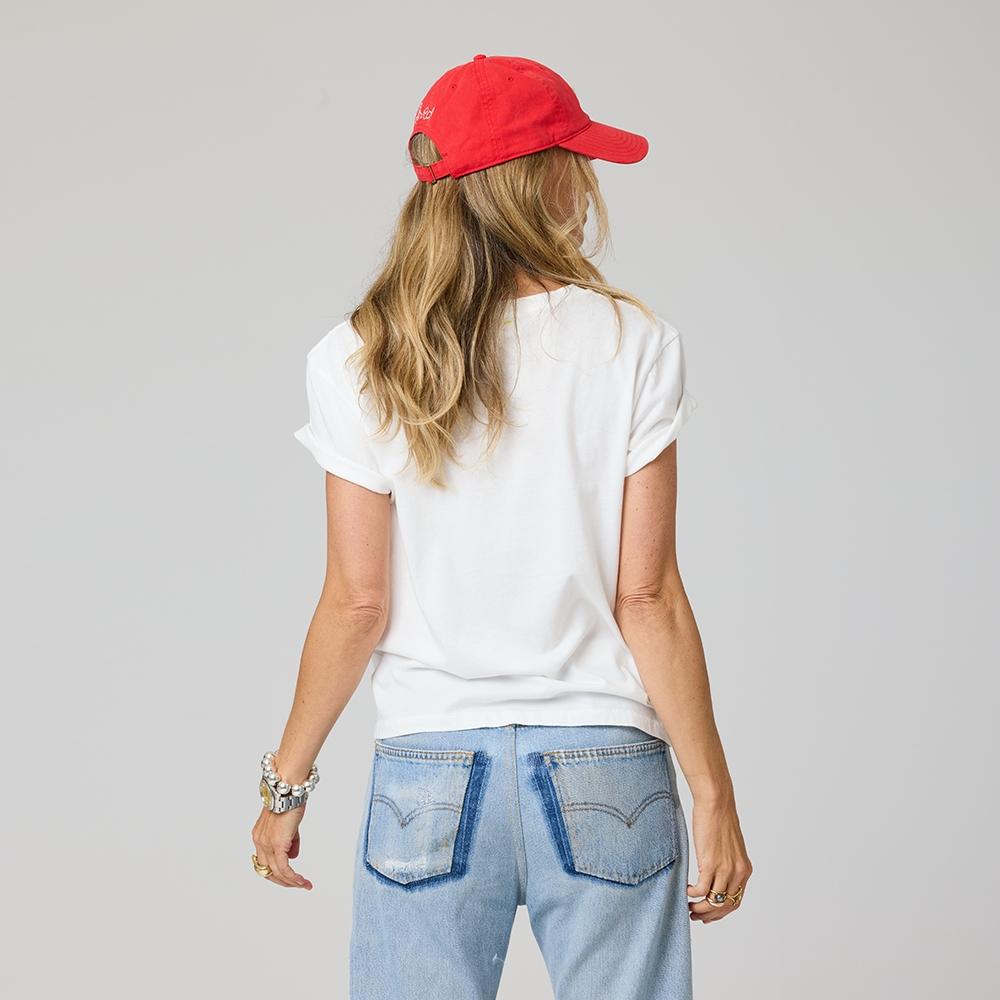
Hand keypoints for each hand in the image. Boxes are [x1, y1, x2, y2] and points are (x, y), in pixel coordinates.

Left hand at [251, 804, 312, 889]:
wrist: (287, 787)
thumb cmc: (289, 799)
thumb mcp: (289, 824)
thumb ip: (290, 841)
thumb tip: (293, 856)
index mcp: (260, 836)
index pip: (264, 862)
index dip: (276, 872)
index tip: (289, 877)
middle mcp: (259, 842)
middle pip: (267, 871)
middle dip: (283, 881)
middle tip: (297, 885)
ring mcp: (266, 843)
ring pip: (276, 872)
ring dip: (291, 882)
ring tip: (304, 885)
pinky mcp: (277, 844)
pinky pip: (284, 868)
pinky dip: (293, 877)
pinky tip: (301, 881)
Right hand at [686, 792, 750, 922]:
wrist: (716, 802)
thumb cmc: (719, 819)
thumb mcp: (729, 847)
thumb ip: (727, 863)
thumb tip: (714, 874)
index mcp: (744, 869)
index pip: (736, 901)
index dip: (721, 912)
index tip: (709, 915)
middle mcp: (738, 872)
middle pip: (725, 905)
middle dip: (709, 914)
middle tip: (695, 916)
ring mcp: (724, 869)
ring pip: (712, 901)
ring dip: (699, 908)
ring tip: (688, 907)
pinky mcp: (710, 863)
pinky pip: (701, 889)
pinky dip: (692, 894)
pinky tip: (685, 889)